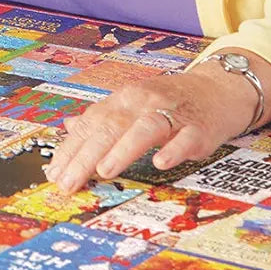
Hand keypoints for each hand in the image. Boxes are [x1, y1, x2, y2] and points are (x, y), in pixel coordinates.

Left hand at [45, 64, 257, 193]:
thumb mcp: (131, 105)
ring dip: (122, 149)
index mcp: (123, 100)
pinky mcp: (198, 127)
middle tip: (69, 181)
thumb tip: (68, 128)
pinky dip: (173, 149)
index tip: (54, 173)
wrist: (216, 87)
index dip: (71, 149)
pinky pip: (184, 138)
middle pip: (110, 127)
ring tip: (104, 171)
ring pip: (143, 128)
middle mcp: (142, 102)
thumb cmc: (169, 101)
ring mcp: (171, 113)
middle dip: (86, 156)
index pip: (90, 124)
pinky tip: (161, 163)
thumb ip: (101, 118)